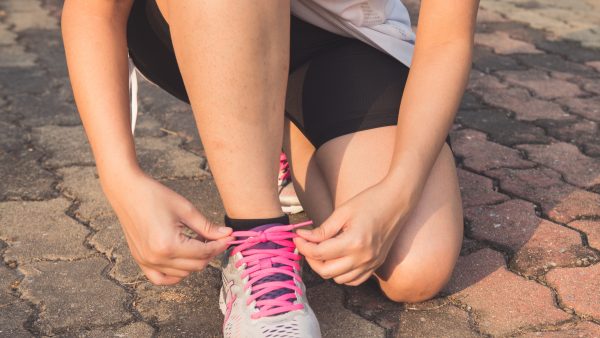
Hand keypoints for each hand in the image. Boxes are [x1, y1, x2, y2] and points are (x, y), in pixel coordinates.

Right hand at [102, 169, 232, 284]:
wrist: (127, 191)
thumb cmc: (155, 196)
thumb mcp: (186, 210)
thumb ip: (207, 227)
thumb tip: (227, 235)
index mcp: (169, 245)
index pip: (204, 253)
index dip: (219, 245)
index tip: (229, 238)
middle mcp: (157, 258)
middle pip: (196, 266)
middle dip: (210, 253)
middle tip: (216, 238)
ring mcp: (147, 262)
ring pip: (182, 273)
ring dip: (195, 261)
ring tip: (196, 241)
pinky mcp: (140, 260)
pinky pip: (161, 278)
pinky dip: (175, 274)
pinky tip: (183, 260)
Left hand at [294, 179, 415, 285]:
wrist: (397, 201)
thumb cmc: (369, 201)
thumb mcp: (342, 212)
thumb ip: (323, 230)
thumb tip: (303, 237)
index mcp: (354, 242)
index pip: (320, 253)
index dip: (304, 246)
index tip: (297, 237)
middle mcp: (363, 258)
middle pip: (326, 271)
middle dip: (311, 259)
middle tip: (306, 245)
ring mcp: (371, 264)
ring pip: (339, 279)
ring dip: (325, 268)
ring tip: (320, 251)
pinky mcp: (376, 265)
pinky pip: (353, 280)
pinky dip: (341, 274)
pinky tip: (336, 260)